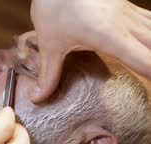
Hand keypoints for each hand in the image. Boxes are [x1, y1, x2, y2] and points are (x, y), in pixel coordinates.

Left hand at [31, 0, 150, 102]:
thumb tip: (39, 98)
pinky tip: (147, 41)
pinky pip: (148, 20)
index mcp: (110, 36)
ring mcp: (127, 12)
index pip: (144, 61)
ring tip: (149, 63)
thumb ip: (49, 73)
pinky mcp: (125, 6)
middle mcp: (125, 24)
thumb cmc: (54, 5)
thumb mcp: (50, 43)